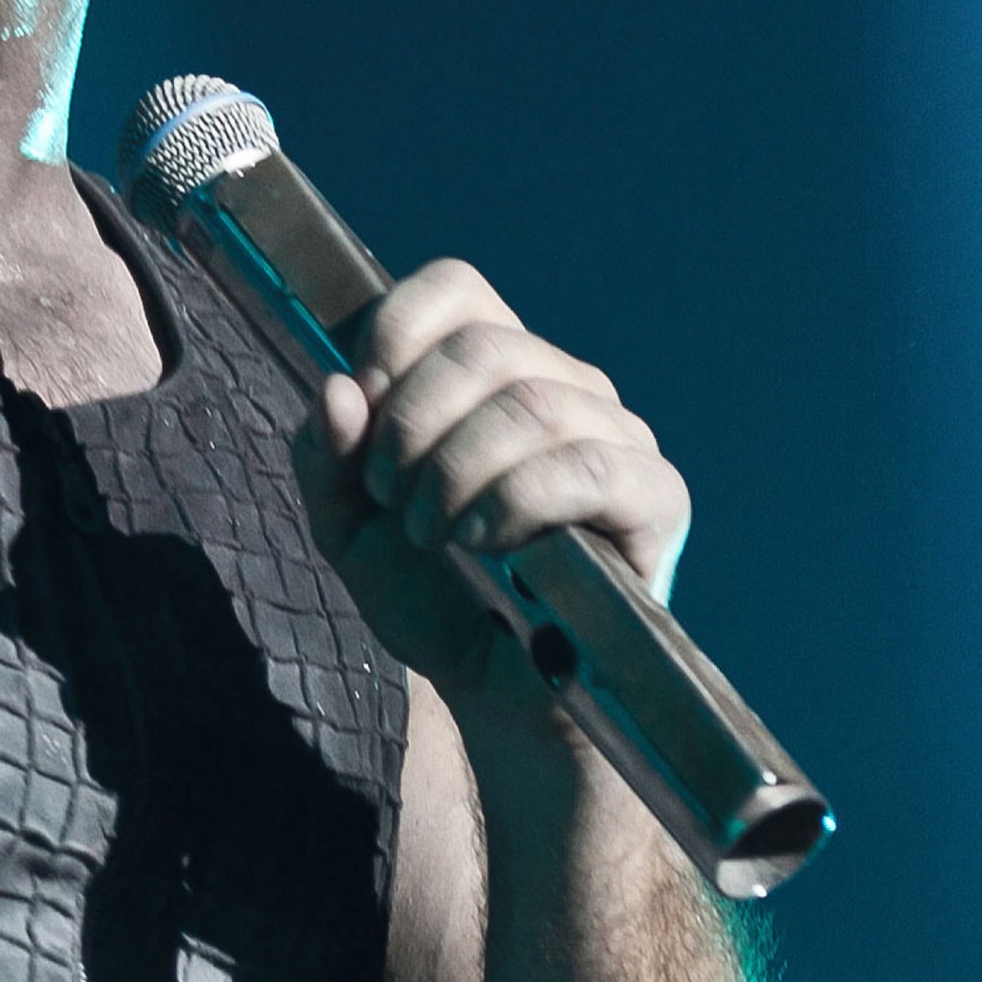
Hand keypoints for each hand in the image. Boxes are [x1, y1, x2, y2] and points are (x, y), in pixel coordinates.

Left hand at [290, 260, 692, 697]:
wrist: (496, 694)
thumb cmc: (434, 598)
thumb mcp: (350, 529)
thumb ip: (327, 459)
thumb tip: (337, 389)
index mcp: (496, 370)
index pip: (457, 287)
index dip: (397, 333)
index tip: (364, 407)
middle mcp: (565, 384)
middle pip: (485, 346)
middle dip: (413, 423)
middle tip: (390, 495)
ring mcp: (618, 437)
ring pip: (533, 404)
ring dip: (457, 471)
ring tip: (431, 532)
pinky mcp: (654, 497)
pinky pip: (587, 467)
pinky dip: (514, 501)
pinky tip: (481, 544)